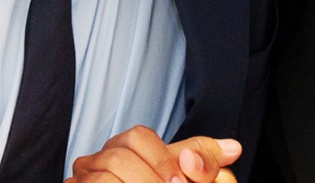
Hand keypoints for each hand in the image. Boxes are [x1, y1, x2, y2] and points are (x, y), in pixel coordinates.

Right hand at [68, 125, 240, 182]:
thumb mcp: (180, 176)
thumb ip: (202, 161)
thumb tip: (233, 148)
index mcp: (124, 146)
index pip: (139, 136)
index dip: (163, 159)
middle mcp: (98, 158)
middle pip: (120, 155)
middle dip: (151, 178)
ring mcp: (82, 179)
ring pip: (105, 176)